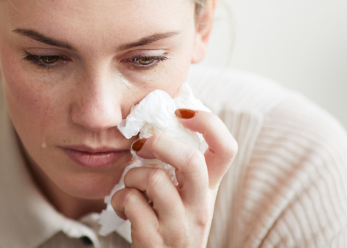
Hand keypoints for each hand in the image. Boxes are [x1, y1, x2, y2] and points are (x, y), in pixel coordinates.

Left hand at [110, 110, 237, 247]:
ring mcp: (180, 227)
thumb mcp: (180, 195)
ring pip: (154, 179)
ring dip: (131, 176)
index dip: (207, 122)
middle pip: (191, 160)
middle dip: (159, 143)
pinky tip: (123, 208)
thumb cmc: (164, 223)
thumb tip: (155, 119)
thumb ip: (174, 165)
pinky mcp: (154, 242)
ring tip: (130, 186)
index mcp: (208, 189)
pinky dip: (119, 199)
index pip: (226, 148)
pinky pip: (132, 203)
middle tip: (140, 147)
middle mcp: (200, 207)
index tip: (180, 112)